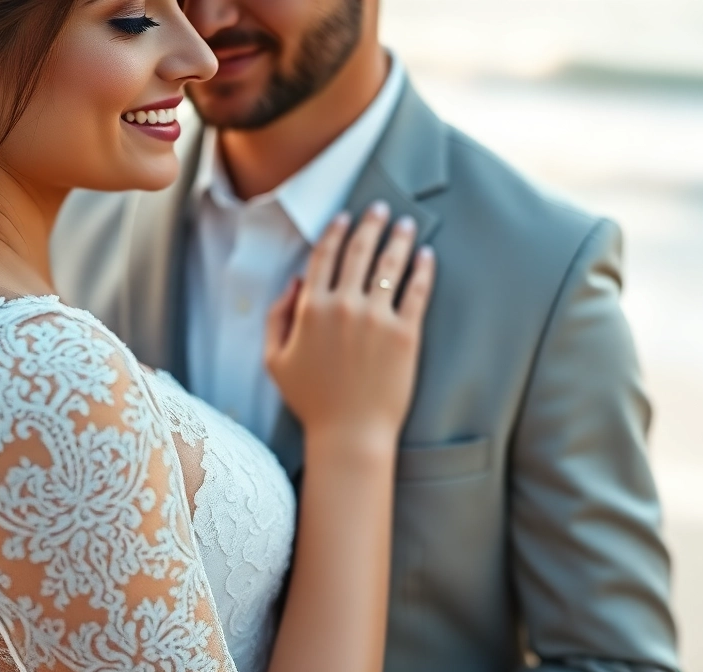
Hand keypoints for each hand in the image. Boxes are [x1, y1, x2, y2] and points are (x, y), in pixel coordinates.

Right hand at [265, 201, 434, 448]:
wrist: (350, 433)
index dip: (335, 231)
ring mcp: (377, 319)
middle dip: (371, 224)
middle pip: (359, 251)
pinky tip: (427, 255)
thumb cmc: (311, 401)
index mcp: (311, 308)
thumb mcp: (275, 359)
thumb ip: (278, 316)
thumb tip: (296, 281)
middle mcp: (344, 306)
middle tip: (381, 207)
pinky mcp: (405, 334)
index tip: (345, 216)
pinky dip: (423, 269)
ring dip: (399, 238)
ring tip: (407, 223)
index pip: (324, 257)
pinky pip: (416, 291)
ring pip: (390, 265)